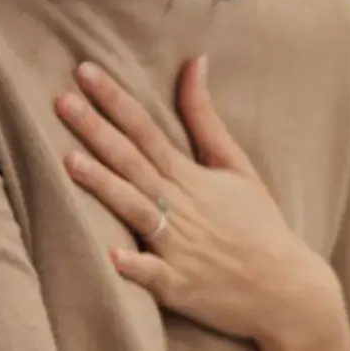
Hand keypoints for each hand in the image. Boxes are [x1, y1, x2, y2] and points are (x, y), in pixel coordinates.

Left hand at [57, 56, 349, 350]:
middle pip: (132, 161)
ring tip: (70, 162)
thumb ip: (205, 117)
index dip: (115, 100)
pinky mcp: (178, 286)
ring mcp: (179, 247)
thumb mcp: (236, 165)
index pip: (146, 129)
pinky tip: (110, 255)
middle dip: (96, 130)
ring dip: (105, 186)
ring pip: (136, 209)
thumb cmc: (259, 224)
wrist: (287, 289)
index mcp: (192, 177)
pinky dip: (134, 266)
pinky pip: (153, 274)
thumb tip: (194, 61)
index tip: (85, 71)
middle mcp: (182, 207)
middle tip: (62, 101)